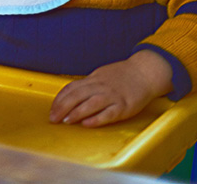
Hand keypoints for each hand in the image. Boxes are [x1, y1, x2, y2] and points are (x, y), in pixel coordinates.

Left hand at [49, 49, 172, 126]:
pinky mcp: (125, 106)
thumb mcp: (100, 76)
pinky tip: (87, 124)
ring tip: (66, 121)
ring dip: (76, 113)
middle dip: (62, 107)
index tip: (51, 109)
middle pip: (77, 96)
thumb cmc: (121, 76)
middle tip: (53, 118)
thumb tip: (70, 95)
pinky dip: (97, 119)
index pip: (71, 88)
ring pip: (91, 104)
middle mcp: (101, 87)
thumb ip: (87, 85)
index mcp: (93, 79)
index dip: (59, 99)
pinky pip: (109, 113)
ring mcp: (113, 96)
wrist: (145, 72)